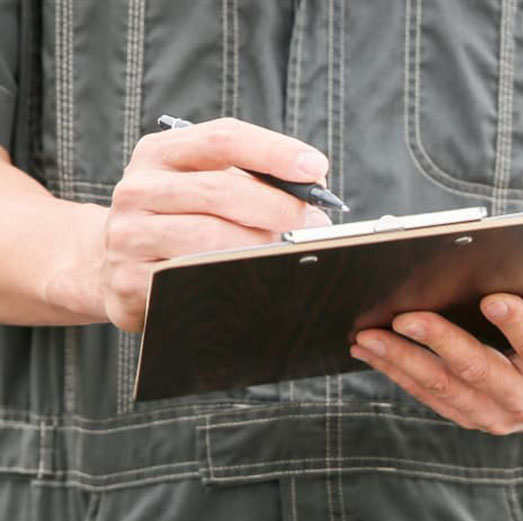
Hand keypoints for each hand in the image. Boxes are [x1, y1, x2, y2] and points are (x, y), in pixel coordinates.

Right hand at [93, 118, 332, 331]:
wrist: (108, 264)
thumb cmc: (179, 220)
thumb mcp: (202, 184)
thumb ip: (252, 179)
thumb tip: (314, 191)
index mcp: (160, 154)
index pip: (223, 139)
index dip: (274, 151)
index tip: (316, 168)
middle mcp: (137, 189)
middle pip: (221, 191)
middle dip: (279, 207)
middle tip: (315, 223)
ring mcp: (129, 236)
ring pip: (210, 238)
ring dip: (262, 246)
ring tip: (290, 252)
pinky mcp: (130, 281)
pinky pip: (193, 279)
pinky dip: (233, 278)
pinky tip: (256, 279)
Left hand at [350, 286, 522, 434]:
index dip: (517, 324)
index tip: (492, 299)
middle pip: (479, 370)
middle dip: (439, 341)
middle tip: (404, 317)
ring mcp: (498, 416)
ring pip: (445, 389)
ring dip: (403, 362)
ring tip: (368, 337)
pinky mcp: (472, 418)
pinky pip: (431, 398)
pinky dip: (399, 374)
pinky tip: (373, 353)